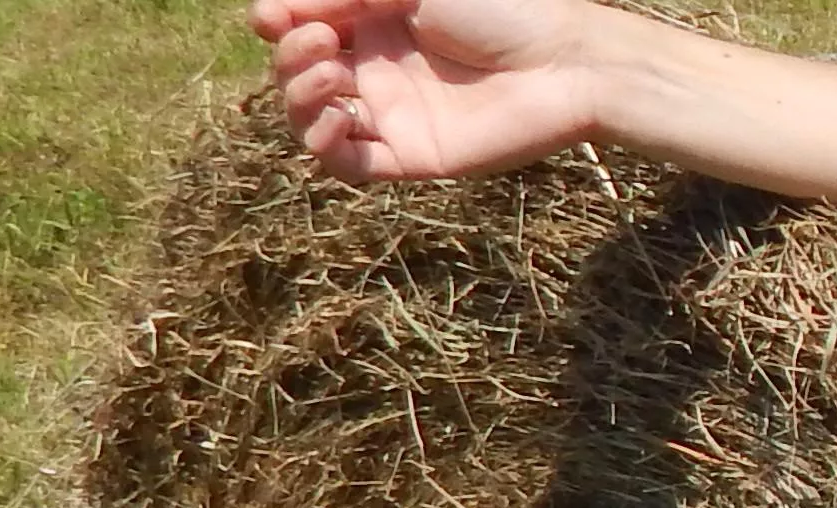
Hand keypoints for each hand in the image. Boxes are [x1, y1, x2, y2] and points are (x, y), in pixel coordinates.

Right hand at [253, 0, 607, 180]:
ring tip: (333, 74)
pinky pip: (347, 163)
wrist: (564, 63)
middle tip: (321, 40)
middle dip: (291, 55)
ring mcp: (392, 113)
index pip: (298, 25)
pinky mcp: (411, 156)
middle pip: (296, 70)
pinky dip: (322, 144)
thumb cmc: (500, 8)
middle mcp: (377, 67)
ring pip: (310, 118)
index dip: (276, 21)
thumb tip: (271, 13)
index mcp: (374, 19)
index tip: (274, 16)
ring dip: (299, 96)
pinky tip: (336, 116)